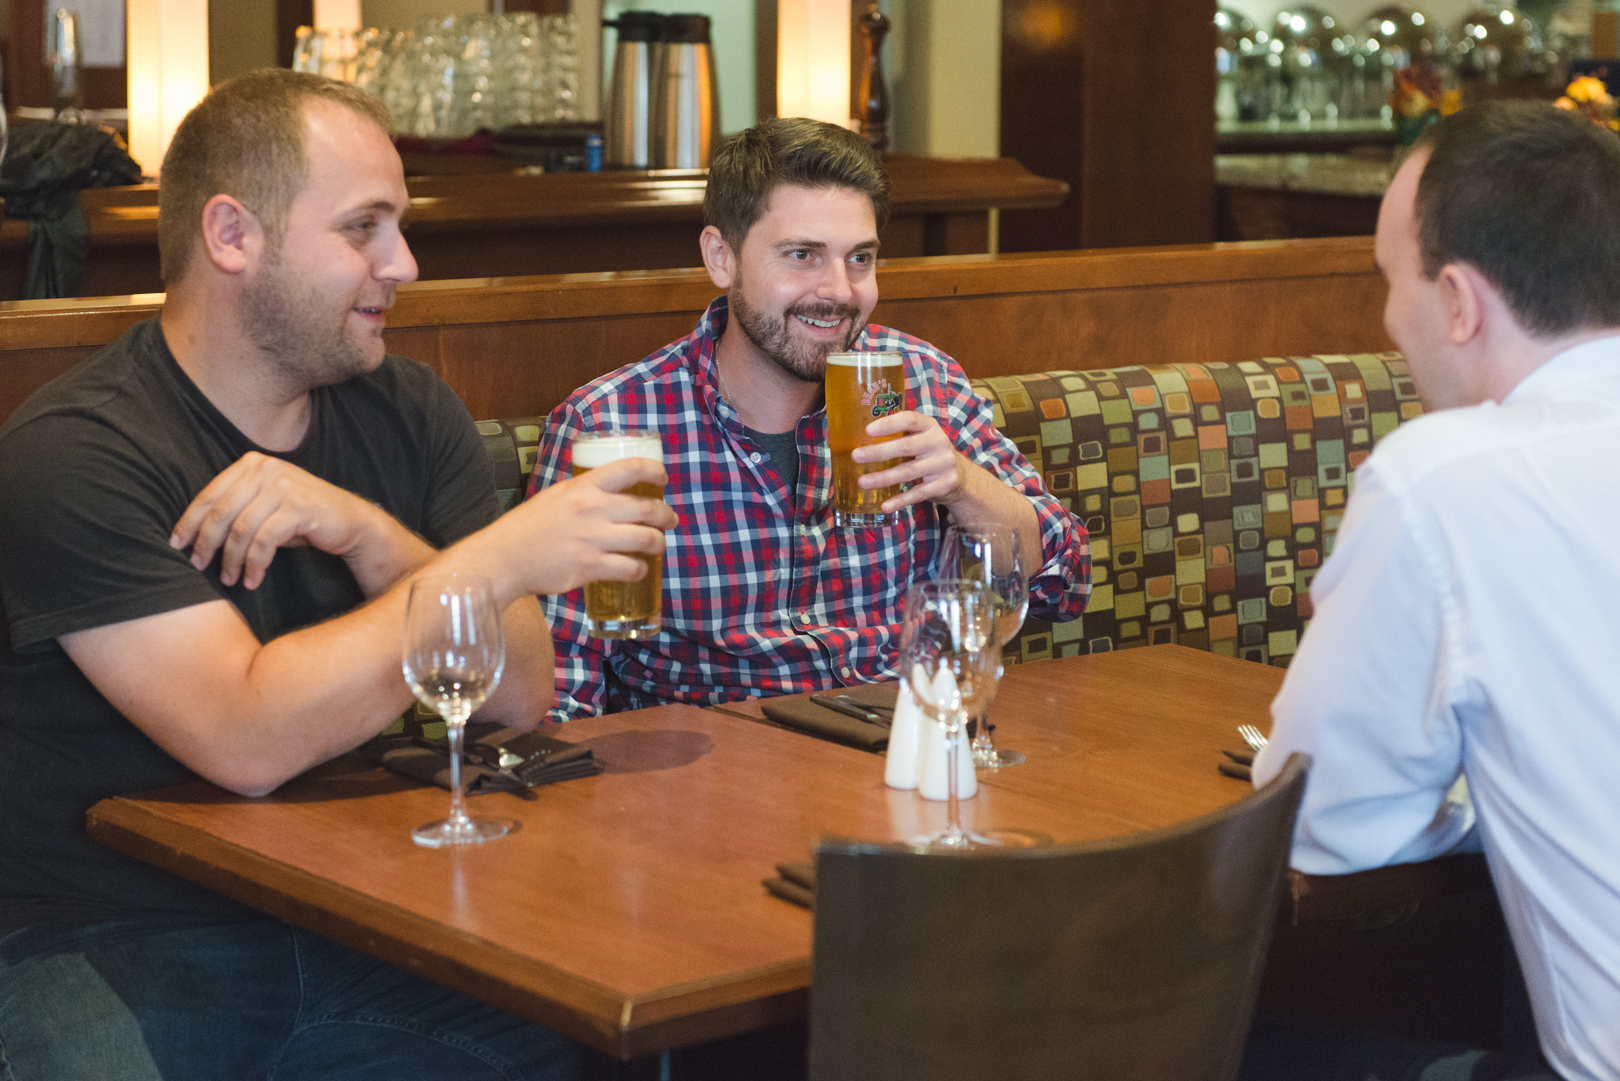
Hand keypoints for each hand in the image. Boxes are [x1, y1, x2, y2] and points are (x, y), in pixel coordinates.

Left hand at [170, 452, 387, 588]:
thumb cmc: (303, 517)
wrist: (351, 521)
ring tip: (230, 579)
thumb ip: (237, 507)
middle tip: (199, 566)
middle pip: (221, 511)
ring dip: (231, 559)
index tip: (177, 544)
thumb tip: (194, 534)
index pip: (210, 493)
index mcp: (252, 464)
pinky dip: (255, 564)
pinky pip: (264, 541)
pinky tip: (254, 579)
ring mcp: (283, 486)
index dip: (188, 521)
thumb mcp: (265, 504)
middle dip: (206, 543)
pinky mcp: (298, 507)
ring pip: (240, 529)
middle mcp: (266, 469)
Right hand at [492, 457, 678, 596]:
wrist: (502, 559)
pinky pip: (630, 568)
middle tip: (670, 520)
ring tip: (658, 545)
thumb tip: (609, 494)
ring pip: (646, 539)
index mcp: (582, 486)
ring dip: (659, 543)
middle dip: (666, 515)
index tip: (663, 478)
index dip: (655, 470)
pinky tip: (637, 570)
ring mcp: (592, 539)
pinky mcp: (589, 567)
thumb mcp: (555, 496)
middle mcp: (591, 509)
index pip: (630, 468)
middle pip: (647, 507)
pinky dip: (640, 570)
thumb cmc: (526, 528)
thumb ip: (583, 493)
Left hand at [849, 410, 970, 511]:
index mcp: (930, 426)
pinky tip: (885, 506)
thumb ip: (900, 435)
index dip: (889, 424)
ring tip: (862, 482)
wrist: (960, 476)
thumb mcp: (921, 438)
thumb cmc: (929, 453)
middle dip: (879, 452)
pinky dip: (900, 500)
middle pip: (906, 446)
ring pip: (908, 471)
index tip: (867, 430)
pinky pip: (918, 494)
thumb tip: (860, 440)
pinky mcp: (944, 485)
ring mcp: (943, 464)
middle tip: (856, 456)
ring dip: (883, 478)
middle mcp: (939, 442)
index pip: (910, 419)